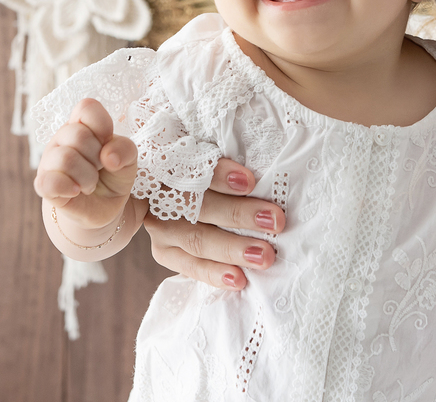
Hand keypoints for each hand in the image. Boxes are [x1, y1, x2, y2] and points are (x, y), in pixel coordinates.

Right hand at [34, 98, 139, 233]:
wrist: (103, 209)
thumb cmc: (113, 177)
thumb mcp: (128, 161)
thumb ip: (125, 150)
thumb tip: (108, 157)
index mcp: (82, 125)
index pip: (86, 107)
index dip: (101, 125)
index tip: (107, 143)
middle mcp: (62, 139)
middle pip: (78, 135)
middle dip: (97, 158)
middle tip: (99, 169)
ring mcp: (49, 161)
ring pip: (65, 158)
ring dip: (87, 177)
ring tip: (90, 184)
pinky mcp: (44, 185)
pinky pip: (48, 181)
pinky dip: (67, 187)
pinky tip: (76, 192)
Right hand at [144, 158, 285, 289]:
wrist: (182, 192)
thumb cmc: (209, 171)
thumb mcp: (208, 156)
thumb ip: (222, 163)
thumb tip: (257, 174)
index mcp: (170, 163)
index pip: (192, 167)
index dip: (219, 175)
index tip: (249, 181)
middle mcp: (161, 194)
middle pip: (199, 206)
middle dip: (239, 214)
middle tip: (274, 221)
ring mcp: (161, 225)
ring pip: (197, 239)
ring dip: (232, 248)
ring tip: (264, 255)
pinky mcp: (164, 250)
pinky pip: (190, 265)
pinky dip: (214, 273)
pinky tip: (238, 280)